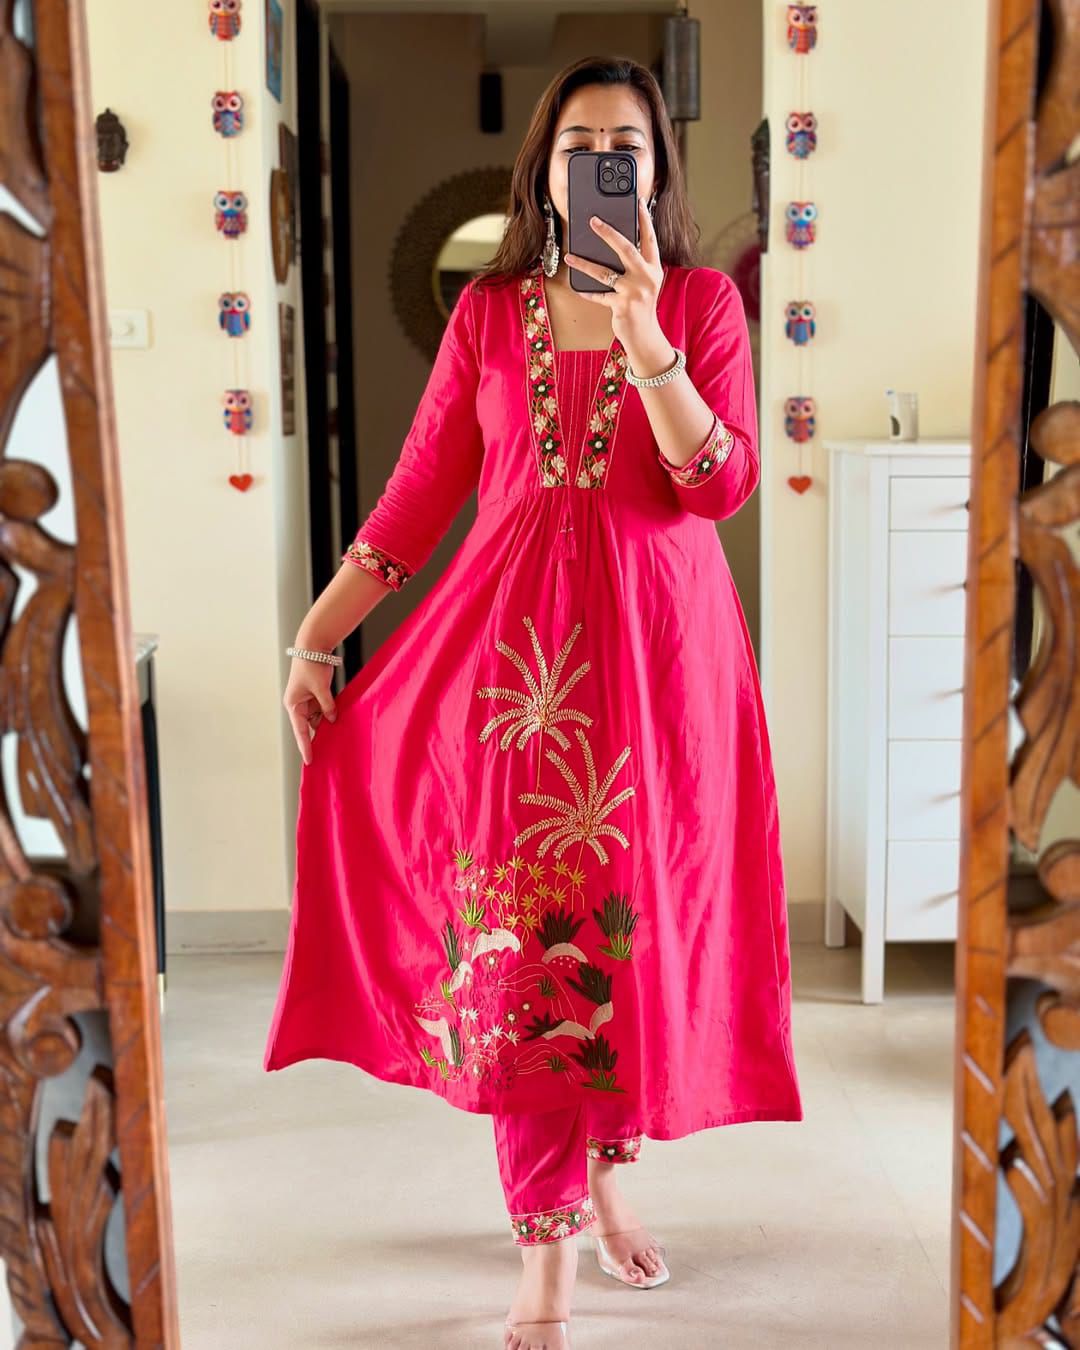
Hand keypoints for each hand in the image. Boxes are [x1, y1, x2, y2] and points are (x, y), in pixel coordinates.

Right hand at [283, 657, 336, 764]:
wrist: (313, 646)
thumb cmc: (312, 665)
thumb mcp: (321, 688)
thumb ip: (327, 706)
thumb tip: (332, 720)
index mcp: (293, 704)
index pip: (300, 730)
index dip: (305, 746)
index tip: (309, 760)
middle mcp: (298, 704)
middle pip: (308, 726)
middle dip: (316, 739)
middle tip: (324, 757)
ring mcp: (307, 700)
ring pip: (316, 719)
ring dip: (325, 726)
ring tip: (335, 742)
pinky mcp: (316, 695)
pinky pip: (322, 710)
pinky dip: (329, 715)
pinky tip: (337, 725)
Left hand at [563, 197, 665, 354]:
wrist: (645, 335)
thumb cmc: (641, 305)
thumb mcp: (644, 282)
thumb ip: (636, 265)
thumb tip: (613, 244)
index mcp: (654, 268)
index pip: (650, 239)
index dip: (644, 219)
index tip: (638, 202)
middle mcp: (646, 277)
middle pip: (626, 249)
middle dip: (608, 233)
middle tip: (593, 220)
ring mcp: (634, 292)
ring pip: (605, 272)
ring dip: (585, 263)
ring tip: (570, 256)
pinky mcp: (622, 306)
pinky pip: (599, 295)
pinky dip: (588, 292)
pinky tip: (577, 287)